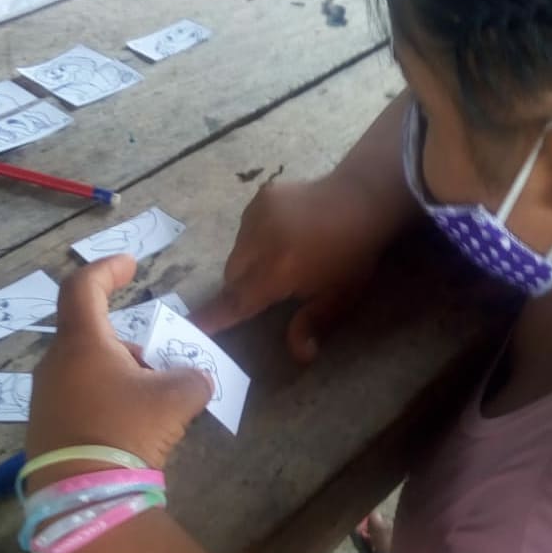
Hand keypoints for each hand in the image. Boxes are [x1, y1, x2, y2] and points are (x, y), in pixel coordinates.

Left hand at [26, 254, 211, 470]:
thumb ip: (193, 377)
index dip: (107, 269)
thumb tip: (195, 380)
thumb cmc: (127, 430)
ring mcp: (46, 399)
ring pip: (88, 371)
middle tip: (162, 367)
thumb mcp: (177, 397)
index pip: (83, 287)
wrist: (84, 497)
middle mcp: (55, 364)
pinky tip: (133, 432)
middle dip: (132, 346)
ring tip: (155, 407)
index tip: (131, 265)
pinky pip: (80, 400)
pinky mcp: (46, 431)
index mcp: (81, 343)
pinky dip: (108, 402)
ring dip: (122, 377)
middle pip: (93, 336)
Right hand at [193, 174, 388, 362]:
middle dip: (241, 289)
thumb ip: (313, 323)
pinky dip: (256, 239)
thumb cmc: (354, 254)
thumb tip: (299, 356)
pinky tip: (285, 235)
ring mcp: (257, 214)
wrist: (363, 198)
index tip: (188, 327)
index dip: (211, 317)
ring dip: (248, 263)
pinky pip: (246, 228)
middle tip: (272, 291)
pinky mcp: (261, 197)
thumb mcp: (340, 295)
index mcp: (278, 270)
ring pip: (237, 252)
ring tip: (283, 258)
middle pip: (231, 277)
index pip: (236, 302)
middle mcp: (259, 242)